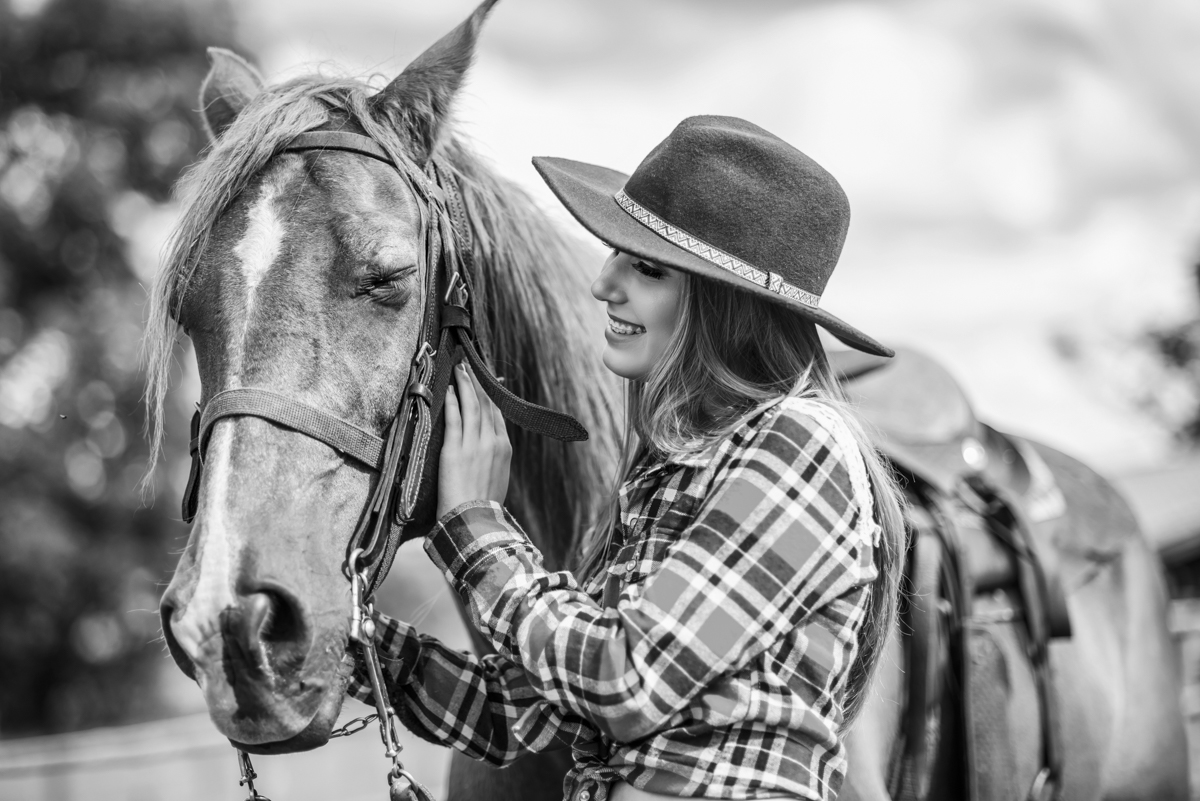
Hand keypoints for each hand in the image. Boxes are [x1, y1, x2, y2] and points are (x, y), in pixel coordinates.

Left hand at [438, 363, 511, 518]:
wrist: (475, 523)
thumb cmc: (483, 508)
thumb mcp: (498, 481)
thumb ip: (495, 462)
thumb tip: (489, 454)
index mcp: (504, 449)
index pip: (497, 414)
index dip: (490, 395)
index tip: (485, 382)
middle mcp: (492, 443)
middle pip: (485, 405)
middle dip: (478, 383)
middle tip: (470, 366)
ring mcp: (474, 445)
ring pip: (472, 407)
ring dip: (466, 385)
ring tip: (460, 370)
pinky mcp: (455, 451)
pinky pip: (454, 420)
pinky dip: (453, 402)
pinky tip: (450, 390)